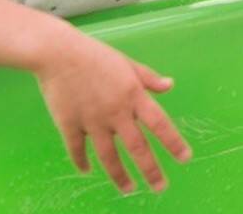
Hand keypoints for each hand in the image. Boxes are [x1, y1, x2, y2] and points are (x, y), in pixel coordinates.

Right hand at [33, 29, 192, 193]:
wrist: (58, 53)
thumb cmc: (95, 55)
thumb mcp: (127, 63)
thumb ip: (148, 78)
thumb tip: (169, 85)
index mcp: (134, 94)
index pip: (159, 123)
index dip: (173, 142)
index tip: (185, 158)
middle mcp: (116, 111)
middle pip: (137, 147)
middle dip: (150, 170)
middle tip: (160, 188)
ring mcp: (92, 121)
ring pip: (108, 156)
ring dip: (119, 176)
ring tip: (128, 189)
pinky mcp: (69, 125)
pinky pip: (77, 149)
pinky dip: (82, 162)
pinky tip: (87, 170)